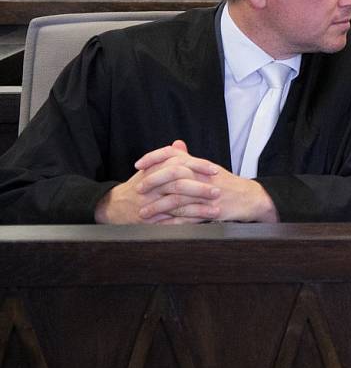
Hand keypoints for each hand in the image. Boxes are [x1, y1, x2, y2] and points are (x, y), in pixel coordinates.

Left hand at [95, 140, 278, 223]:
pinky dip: (171, 222)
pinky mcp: (211, 211)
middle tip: (138, 189)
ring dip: (158, 206)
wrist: (250, 198)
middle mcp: (202, 177)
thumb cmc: (227, 183)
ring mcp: (207, 195)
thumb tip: (175, 146)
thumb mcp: (208, 167)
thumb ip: (189, 158)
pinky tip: (160, 225)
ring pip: (178, 199)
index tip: (138, 164)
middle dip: (153, 182)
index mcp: (200, 165)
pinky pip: (187, 217)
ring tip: (143, 213)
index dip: (154, 157)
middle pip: (173, 175)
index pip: (173, 154)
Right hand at [95, 140, 220, 223]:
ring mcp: (150, 204)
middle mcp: (151, 187)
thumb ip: (166, 157)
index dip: (197, 167)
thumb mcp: (150, 169)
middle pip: (178, 184)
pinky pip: (171, 222)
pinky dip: (188, 222)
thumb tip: (180, 144)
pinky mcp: (150, 220)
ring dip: (198, 208)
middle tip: (218, 190)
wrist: (115, 205)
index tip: (214, 170)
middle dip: (200, 188)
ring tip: (216, 209)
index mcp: (154, 171)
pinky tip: (202, 223)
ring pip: (176, 204)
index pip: (178, 165)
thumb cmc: (139, 186)